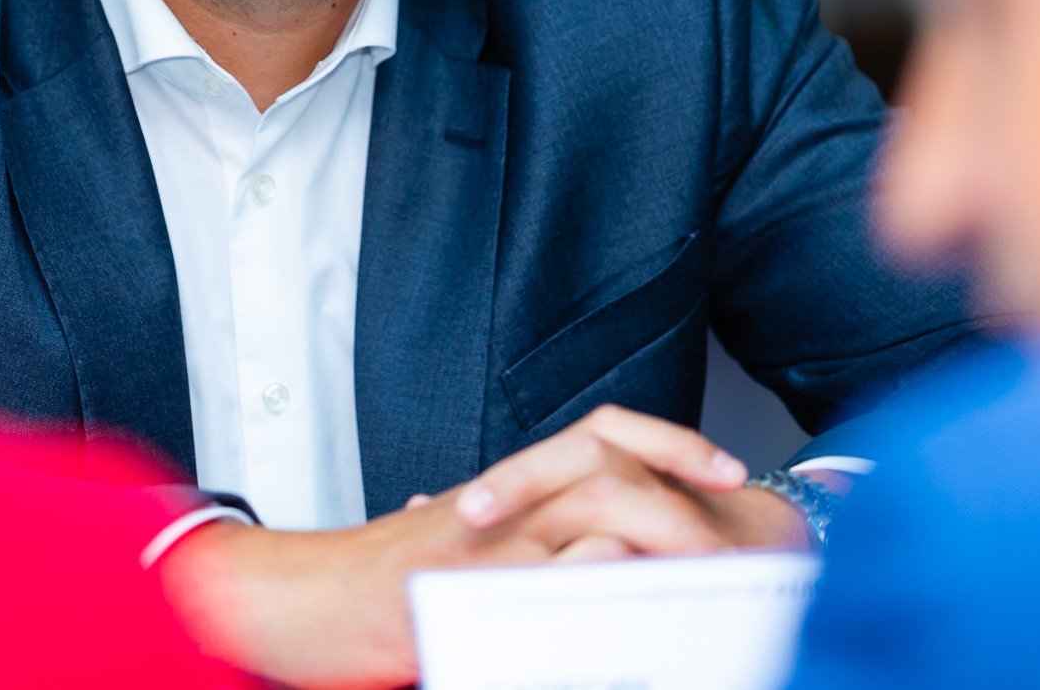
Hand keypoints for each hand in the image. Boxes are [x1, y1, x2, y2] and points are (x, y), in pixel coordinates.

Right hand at [157, 406, 805, 688]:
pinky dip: (596, 566)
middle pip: (604, 455)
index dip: (664, 441)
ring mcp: (486, 539)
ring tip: (711, 552)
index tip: (724, 471)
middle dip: (678, 472)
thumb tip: (561, 554)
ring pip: (588, 500)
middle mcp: (502, 504)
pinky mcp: (467, 580)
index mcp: (509, 496)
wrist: (302, 603)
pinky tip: (638, 583)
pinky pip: (547, 564)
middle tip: (737, 504)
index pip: (598, 436)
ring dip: (657, 522)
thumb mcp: (456, 562)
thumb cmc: (374, 593)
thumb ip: (506, 548)